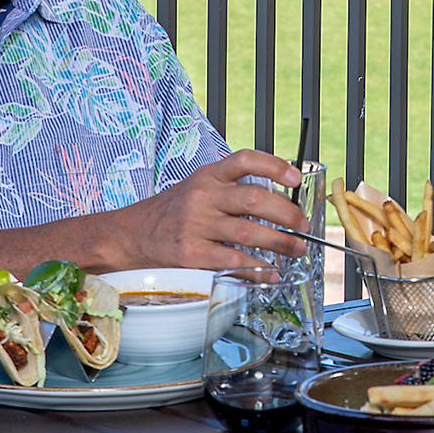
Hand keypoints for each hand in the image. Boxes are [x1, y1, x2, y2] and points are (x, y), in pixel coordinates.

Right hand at [109, 150, 309, 272]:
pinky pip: (232, 261)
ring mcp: (195, 225)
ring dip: (280, 243)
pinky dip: (257, 269)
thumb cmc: (171, 212)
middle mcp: (202, 196)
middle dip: (287, 214)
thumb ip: (230, 190)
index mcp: (208, 175)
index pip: (245, 160)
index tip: (295, 177)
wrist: (129, 235)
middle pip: (254, 199)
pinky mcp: (190, 254)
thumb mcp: (197, 188)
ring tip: (296, 250)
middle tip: (304, 226)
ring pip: (248, 232)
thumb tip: (278, 203)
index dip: (274, 165)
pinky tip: (270, 272)